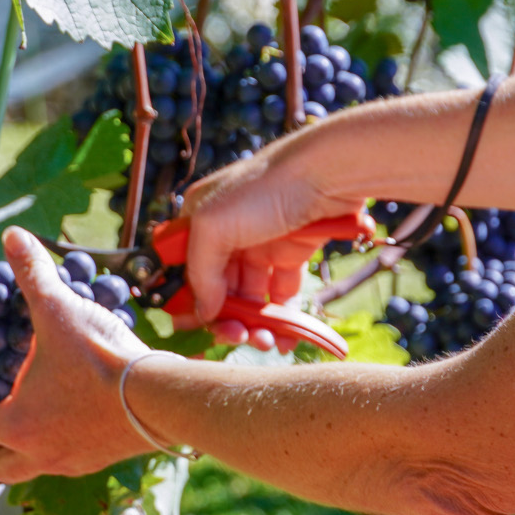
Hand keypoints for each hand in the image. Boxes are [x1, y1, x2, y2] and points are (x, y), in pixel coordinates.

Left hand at [0, 227, 151, 482]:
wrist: (162, 397)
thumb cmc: (101, 358)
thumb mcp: (59, 309)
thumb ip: (32, 273)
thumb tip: (12, 235)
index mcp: (15, 425)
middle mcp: (38, 453)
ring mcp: (71, 462)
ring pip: (31, 466)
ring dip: (22, 444)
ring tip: (28, 410)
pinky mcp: (100, 460)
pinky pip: (66, 458)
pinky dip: (57, 440)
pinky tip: (70, 409)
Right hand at [178, 144, 368, 350]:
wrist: (329, 172)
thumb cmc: (266, 189)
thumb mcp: (213, 227)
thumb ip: (200, 272)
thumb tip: (203, 310)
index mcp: (200, 222)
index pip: (186, 271)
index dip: (189, 302)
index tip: (195, 331)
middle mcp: (228, 234)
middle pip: (219, 289)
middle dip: (226, 318)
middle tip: (237, 337)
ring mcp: (261, 244)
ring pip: (251, 296)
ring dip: (254, 323)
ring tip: (265, 342)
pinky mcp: (293, 251)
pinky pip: (282, 293)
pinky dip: (282, 318)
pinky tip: (284, 338)